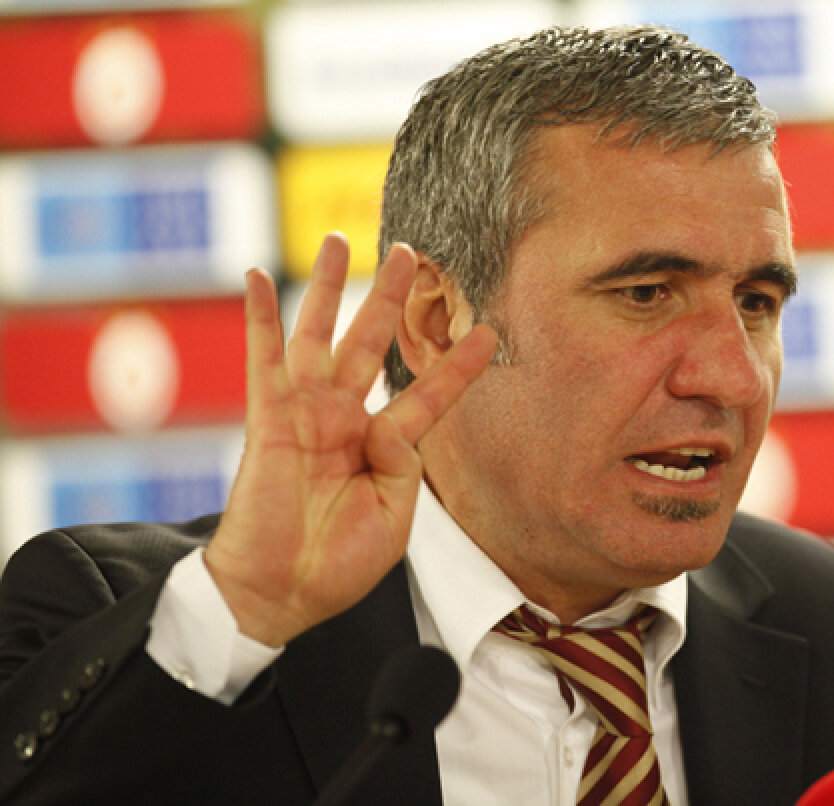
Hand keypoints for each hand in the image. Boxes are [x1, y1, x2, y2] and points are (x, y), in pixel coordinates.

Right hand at [204, 233, 495, 646]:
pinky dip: (260, 317)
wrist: (282, 592)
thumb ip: (402, 465)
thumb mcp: (394, 518)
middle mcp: (346, 420)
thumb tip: (387, 424)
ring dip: (330, 288)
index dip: (458, 366)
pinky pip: (263, 359)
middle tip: (412, 252)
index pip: (428, 393)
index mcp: (383, 446)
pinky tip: (259, 275)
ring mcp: (306, 415)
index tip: (491, 333)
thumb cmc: (338, 563)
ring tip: (341, 239)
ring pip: (321, 336)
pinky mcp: (268, 420)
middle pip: (372, 343)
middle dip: (390, 297)